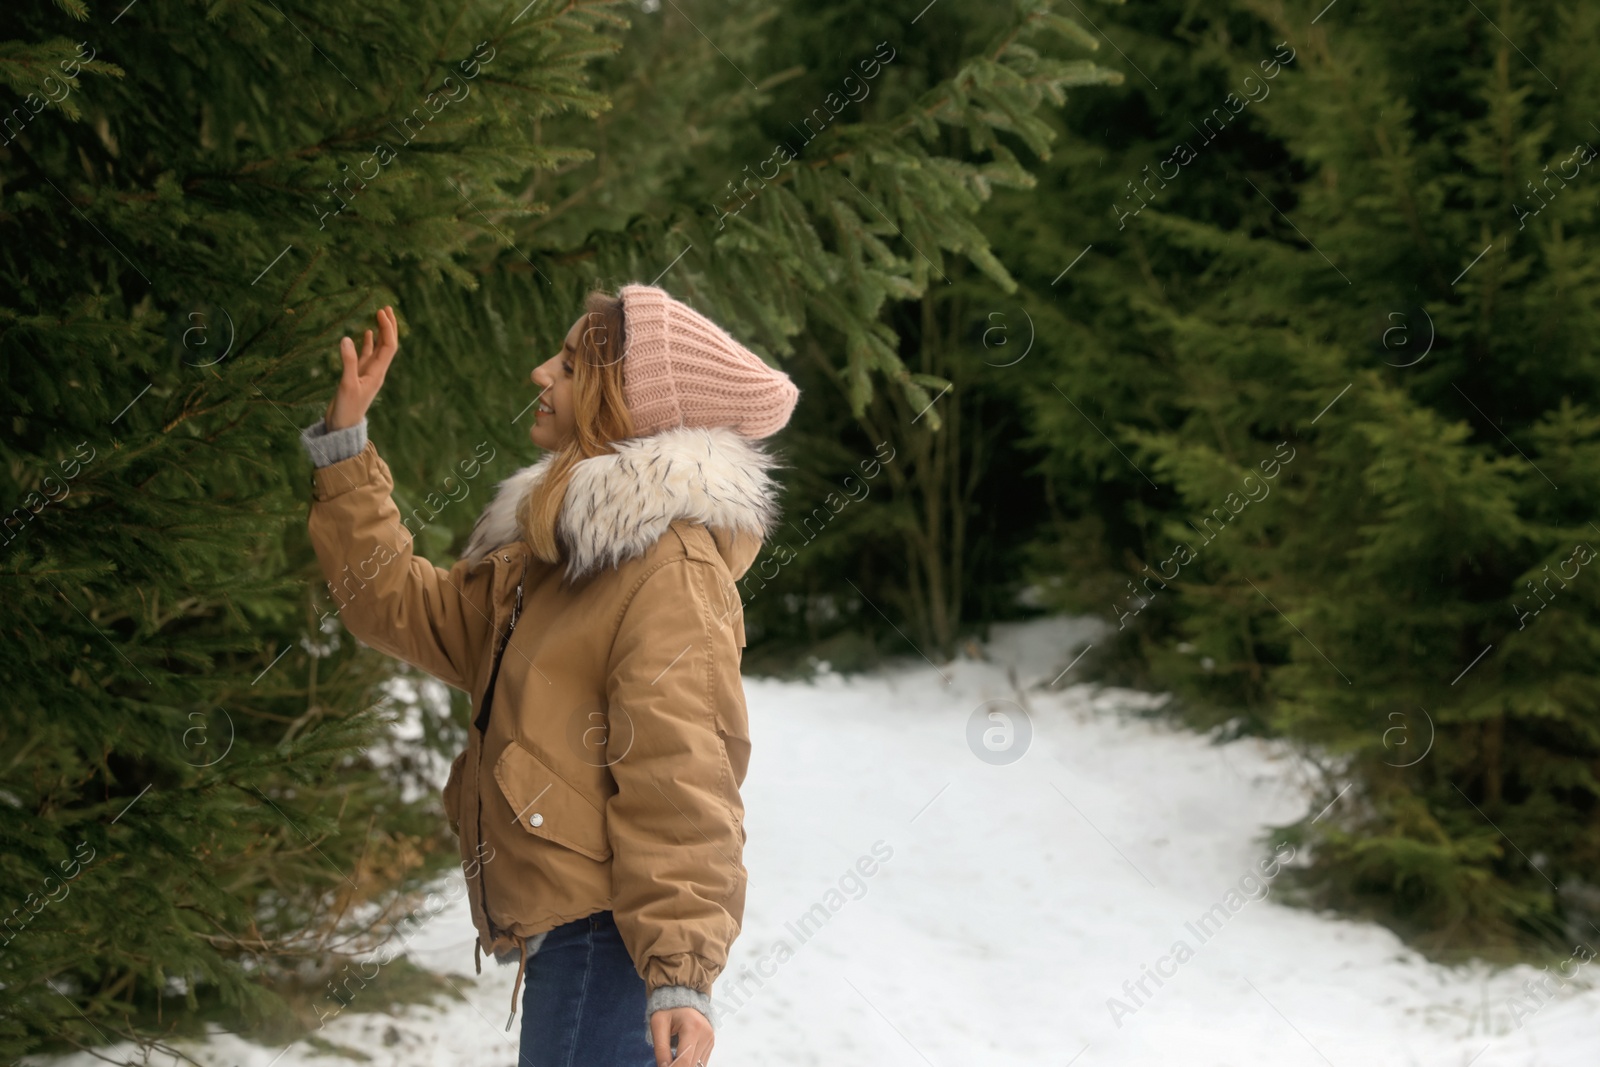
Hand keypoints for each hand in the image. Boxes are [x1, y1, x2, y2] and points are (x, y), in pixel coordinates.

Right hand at [325, 305, 398, 430]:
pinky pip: (366, 355)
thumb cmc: (347, 409)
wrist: (342, 427)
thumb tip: (347, 338)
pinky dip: (368, 343)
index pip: (389, 346)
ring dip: (380, 332)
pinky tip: (367, 332)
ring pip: (377, 348)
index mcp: (378, 373)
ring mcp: (368, 373)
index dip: (388, 328)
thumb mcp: (347, 385)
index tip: (382, 312)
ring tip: (379, 314)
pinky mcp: (358, 376)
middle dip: (389, 326)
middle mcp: (376, 371)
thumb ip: (348, 362)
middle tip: (386, 308)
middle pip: (388, 345)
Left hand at [650, 1006, 712, 1066]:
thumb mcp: (658, 1025)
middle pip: (691, 1064)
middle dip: (677, 1066)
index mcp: (693, 1027)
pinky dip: (690, 1061)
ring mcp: (710, 1039)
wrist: (682, 997)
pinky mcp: (711, 1043)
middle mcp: (706, 1034)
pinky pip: (701, 1061)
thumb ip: (661, 1048)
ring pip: (697, 1064)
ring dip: (684, 1064)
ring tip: (674, 1054)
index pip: (685, 1061)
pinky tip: (682, 1052)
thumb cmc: (668, 1010)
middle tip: (667, 1059)